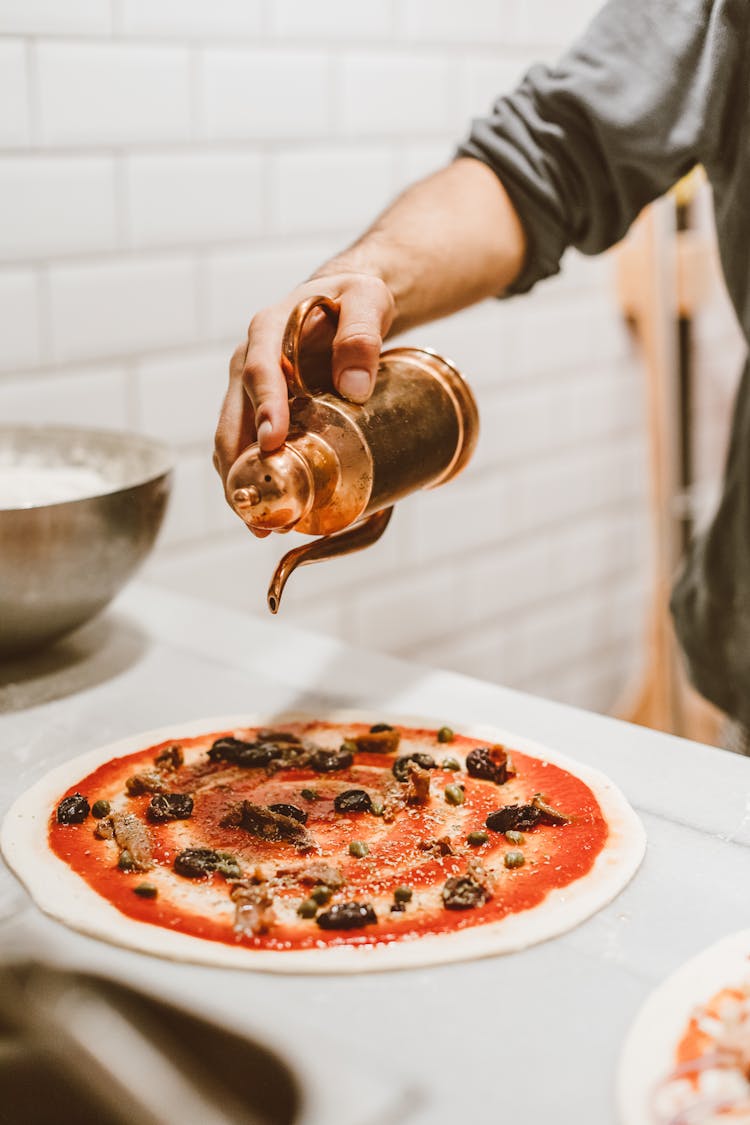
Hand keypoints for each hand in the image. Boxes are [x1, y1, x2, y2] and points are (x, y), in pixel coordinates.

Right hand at [213, 273, 394, 510]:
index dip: (263, 408)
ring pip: (231, 439)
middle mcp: (249, 360)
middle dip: (240, 465)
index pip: (259, 372)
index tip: (272, 443)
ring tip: (262, 526)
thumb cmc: (356, 299)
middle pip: (232, 417)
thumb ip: (362, 335)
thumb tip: (354, 389)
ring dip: (240, 482)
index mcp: (270, 330)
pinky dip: (251, 478)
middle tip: (260, 508)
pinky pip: (245, 446)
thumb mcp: (368, 301)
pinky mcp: (259, 409)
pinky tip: (269, 512)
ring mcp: (249, 388)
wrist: (345, 301)